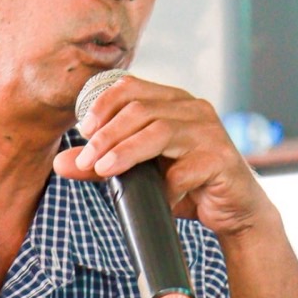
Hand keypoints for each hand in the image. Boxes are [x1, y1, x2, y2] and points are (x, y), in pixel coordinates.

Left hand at [54, 75, 272, 236]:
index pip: (130, 87)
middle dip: (107, 135)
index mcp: (173, 102)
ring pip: (159, 131)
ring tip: (104, 170)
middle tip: (87, 161)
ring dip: (126, 152)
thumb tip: (61, 162)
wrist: (235, 211)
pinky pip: (184, 169)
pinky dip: (165, 186)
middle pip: (140, 108)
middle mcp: (193, 109)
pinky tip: (159, 198)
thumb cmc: (187, 185)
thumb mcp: (141, 172)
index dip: (102, 105)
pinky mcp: (221, 159)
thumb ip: (104, 163)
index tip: (83, 132)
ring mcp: (210, 132)